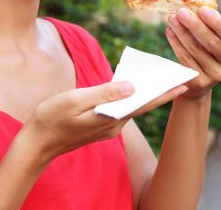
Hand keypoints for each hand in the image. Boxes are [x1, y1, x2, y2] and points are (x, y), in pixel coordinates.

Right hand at [20, 81, 186, 167]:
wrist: (36, 143)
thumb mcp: (76, 100)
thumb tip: (131, 86)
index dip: (164, 93)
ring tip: (161, 77)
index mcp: (110, 119)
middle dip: (160, 91)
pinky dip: (130, 97)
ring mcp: (108, 128)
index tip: (183, 84)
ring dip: (146, 93)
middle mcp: (114, 126)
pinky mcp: (101, 126)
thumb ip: (104, 93)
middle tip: (179, 77)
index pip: (144, 104)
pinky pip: (121, 109)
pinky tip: (134, 86)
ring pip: (131, 107)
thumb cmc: (52, 118)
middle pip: (141, 105)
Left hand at [165, 6, 220, 99]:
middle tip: (181, 12)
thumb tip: (194, 1)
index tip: (201, 9)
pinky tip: (170, 32)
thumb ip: (208, 20)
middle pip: (212, 42)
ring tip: (172, 18)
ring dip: (181, 32)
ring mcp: (216, 75)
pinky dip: (176, 44)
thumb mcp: (213, 33)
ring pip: (196, 50)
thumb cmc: (207, 47)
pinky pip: (185, 59)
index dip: (216, 22)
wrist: (200, 80)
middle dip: (195, 25)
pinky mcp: (200, 82)